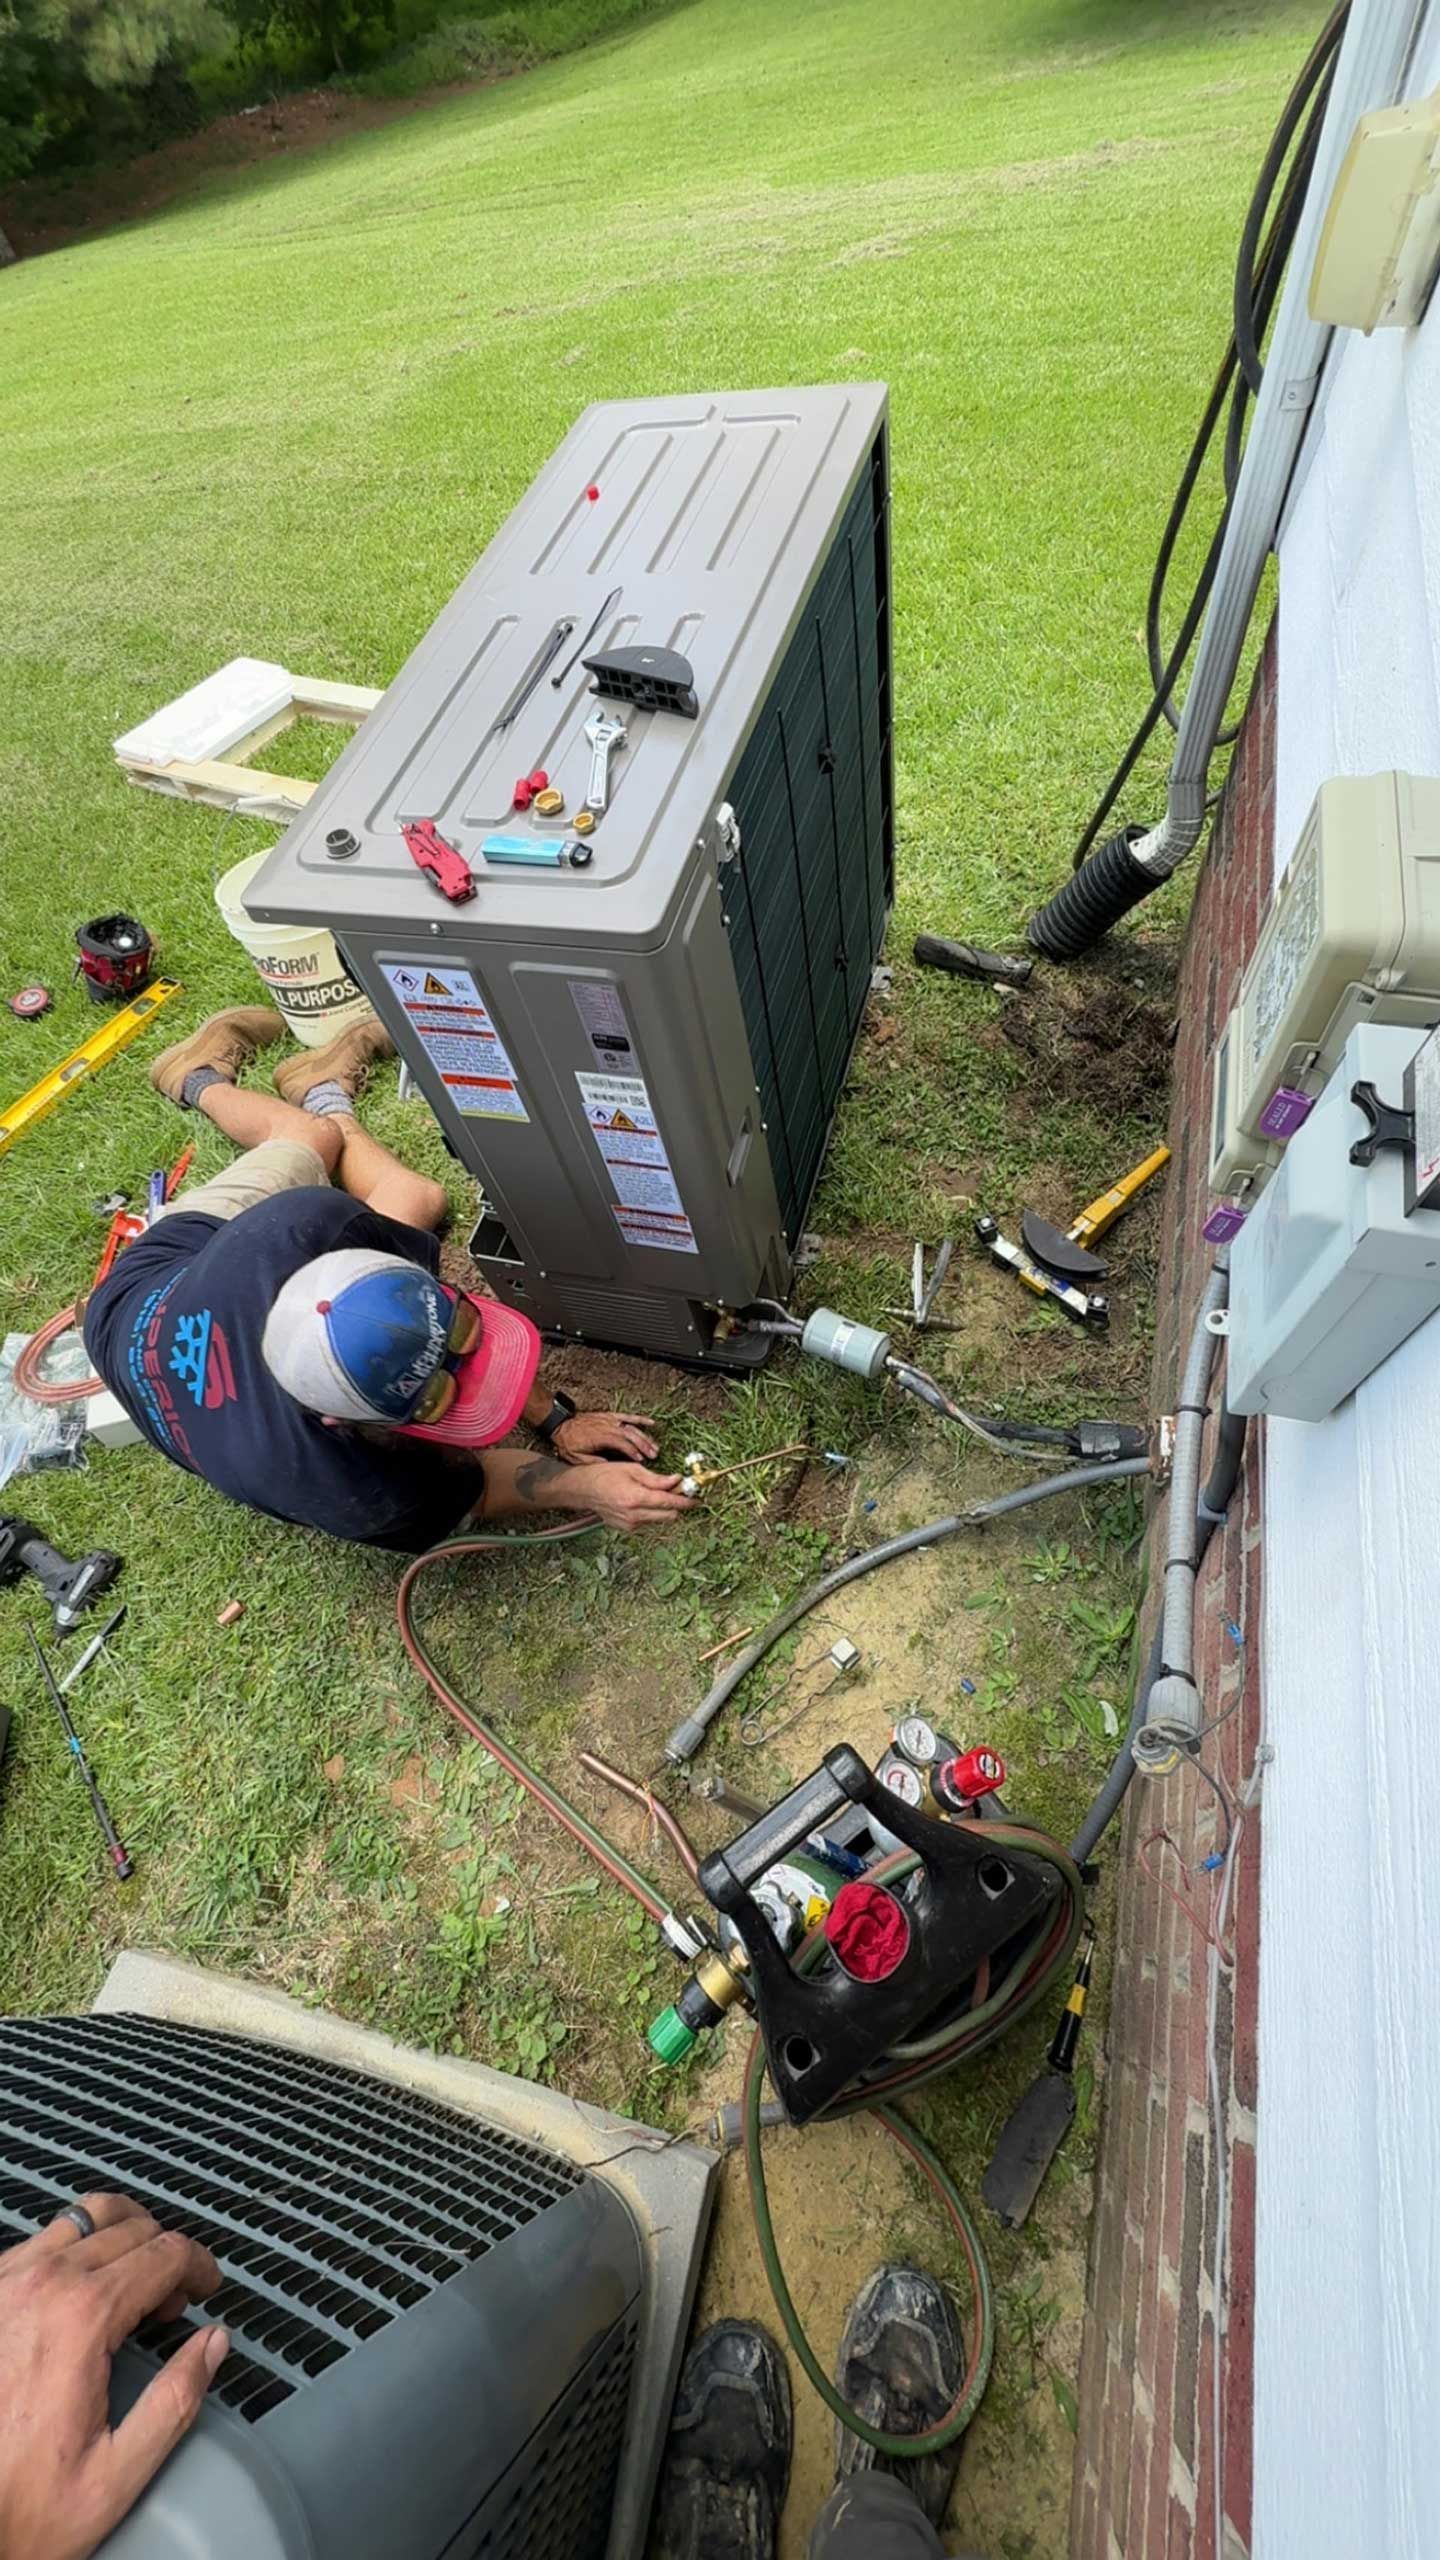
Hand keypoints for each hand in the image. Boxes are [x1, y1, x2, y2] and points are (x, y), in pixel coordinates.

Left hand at [0, 2193, 228, 2559]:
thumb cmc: (20, 2505)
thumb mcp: (117, 2473)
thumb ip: (176, 2400)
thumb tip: (212, 2344)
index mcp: (80, 2320)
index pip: (165, 2253)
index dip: (200, 2266)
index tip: (206, 2289)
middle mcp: (40, 2286)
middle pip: (132, 2228)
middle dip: (166, 2257)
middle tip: (173, 2304)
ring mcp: (5, 2282)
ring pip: (87, 2216)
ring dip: (124, 2237)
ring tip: (134, 2283)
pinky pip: (44, 2236)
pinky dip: (78, 2245)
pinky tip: (86, 2287)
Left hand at [551, 1411, 659, 1464]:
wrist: (561, 1425)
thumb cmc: (568, 1443)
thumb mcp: (576, 1458)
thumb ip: (593, 1462)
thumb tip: (609, 1467)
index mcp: (601, 1438)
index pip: (622, 1445)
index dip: (632, 1452)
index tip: (641, 1460)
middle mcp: (608, 1427)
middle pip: (631, 1436)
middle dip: (644, 1445)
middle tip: (654, 1455)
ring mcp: (610, 1420)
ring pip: (632, 1427)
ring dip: (645, 1437)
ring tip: (655, 1446)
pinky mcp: (610, 1416)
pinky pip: (628, 1416)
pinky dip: (640, 1419)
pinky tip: (651, 1423)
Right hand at [566, 1460, 694, 1530]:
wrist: (583, 1490)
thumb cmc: (605, 1475)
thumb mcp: (633, 1470)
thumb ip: (656, 1479)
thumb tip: (677, 1481)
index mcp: (636, 1498)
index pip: (669, 1503)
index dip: (686, 1501)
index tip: (697, 1500)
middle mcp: (634, 1515)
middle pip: (669, 1516)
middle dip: (676, 1506)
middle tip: (677, 1492)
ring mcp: (630, 1524)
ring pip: (659, 1520)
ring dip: (663, 1509)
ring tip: (656, 1495)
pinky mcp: (626, 1528)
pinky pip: (647, 1522)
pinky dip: (651, 1513)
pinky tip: (642, 1502)